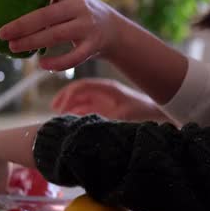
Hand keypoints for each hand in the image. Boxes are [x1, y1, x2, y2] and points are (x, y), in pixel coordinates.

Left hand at [0, 0, 123, 70]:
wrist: (112, 29)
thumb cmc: (76, 13)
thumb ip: (42, 1)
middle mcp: (79, 5)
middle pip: (46, 15)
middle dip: (21, 25)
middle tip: (2, 33)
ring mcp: (87, 26)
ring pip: (56, 35)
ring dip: (31, 42)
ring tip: (13, 47)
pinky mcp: (92, 45)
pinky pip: (73, 57)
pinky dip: (57, 63)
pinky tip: (41, 65)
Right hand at [51, 78, 172, 122]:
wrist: (155, 112)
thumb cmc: (141, 111)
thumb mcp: (124, 115)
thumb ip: (106, 118)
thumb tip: (87, 123)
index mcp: (106, 88)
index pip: (82, 87)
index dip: (68, 95)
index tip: (59, 106)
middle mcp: (102, 92)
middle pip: (78, 92)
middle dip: (64, 100)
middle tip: (54, 111)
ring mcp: (102, 99)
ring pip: (80, 101)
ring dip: (69, 107)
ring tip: (59, 117)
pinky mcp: (104, 108)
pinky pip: (86, 109)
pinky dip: (77, 113)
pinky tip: (71, 121)